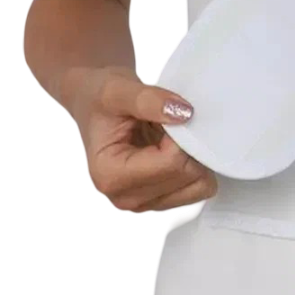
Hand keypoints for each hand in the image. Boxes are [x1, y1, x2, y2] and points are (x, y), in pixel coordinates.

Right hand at [70, 66, 217, 213]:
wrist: (94, 105)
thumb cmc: (100, 99)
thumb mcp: (118, 90)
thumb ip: (148, 100)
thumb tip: (185, 113)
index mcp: (109, 175)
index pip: (172, 163)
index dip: (183, 135)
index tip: (172, 115)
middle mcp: (124, 198)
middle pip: (188, 177)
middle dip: (191, 146)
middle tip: (174, 125)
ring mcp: (143, 204)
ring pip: (199, 187)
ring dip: (196, 158)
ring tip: (172, 138)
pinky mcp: (159, 201)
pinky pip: (199, 189)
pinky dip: (197, 168)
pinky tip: (177, 150)